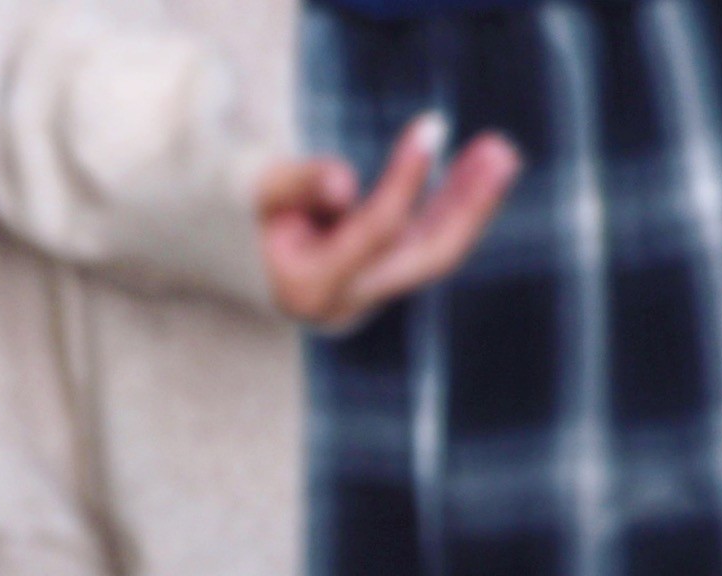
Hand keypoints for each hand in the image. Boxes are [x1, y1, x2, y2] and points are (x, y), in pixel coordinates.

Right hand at [257, 113, 521, 330]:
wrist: (220, 250)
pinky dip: (453, 207)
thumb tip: (344, 184)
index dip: (406, 179)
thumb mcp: (252, 188)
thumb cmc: (234, 208)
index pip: (373, 231)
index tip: (432, 124)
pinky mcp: (378, 284)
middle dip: (466, 205)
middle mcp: (343, 304)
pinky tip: (477, 169)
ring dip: (470, 203)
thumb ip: (294, 184)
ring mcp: (365, 299)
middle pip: (422, 258)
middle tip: (501, 152)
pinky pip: (426, 246)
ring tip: (499, 153)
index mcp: (305, 286)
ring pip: (432, 253)